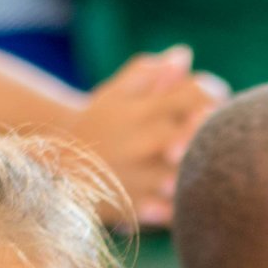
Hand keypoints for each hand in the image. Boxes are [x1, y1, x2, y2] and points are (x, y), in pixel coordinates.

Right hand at [68, 46, 227, 227]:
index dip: (213, 97)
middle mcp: (142, 142)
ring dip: (196, 174)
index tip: (212, 104)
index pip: (195, 95)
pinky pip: (169, 212)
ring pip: (185, 178)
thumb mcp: (115, 92)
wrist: (54, 163)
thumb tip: (183, 55)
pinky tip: (181, 202)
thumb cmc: (97, 122)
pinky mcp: (133, 208)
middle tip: (212, 139)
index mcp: (143, 110)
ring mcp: (139, 177)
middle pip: (194, 137)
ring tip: (199, 172)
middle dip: (207, 136)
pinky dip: (178, 208)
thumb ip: (150, 73)